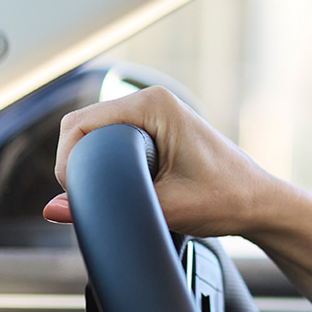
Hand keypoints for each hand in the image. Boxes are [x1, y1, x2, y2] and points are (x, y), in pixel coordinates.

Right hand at [44, 86, 291, 237]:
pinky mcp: (155, 129)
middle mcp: (152, 101)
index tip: (76, 190)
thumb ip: (106, 207)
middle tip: (87, 196)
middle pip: (82, 125)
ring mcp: (154, 114)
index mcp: (154, 106)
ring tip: (103, 191)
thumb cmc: (226, 198)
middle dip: (75, 161)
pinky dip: (104, 161)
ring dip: (89, 162)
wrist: (259, 202)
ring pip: (94, 133)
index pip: (80, 123)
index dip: (67, 158)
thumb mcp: (164, 208)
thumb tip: (53, 209)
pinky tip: (114, 183)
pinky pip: (111, 139)